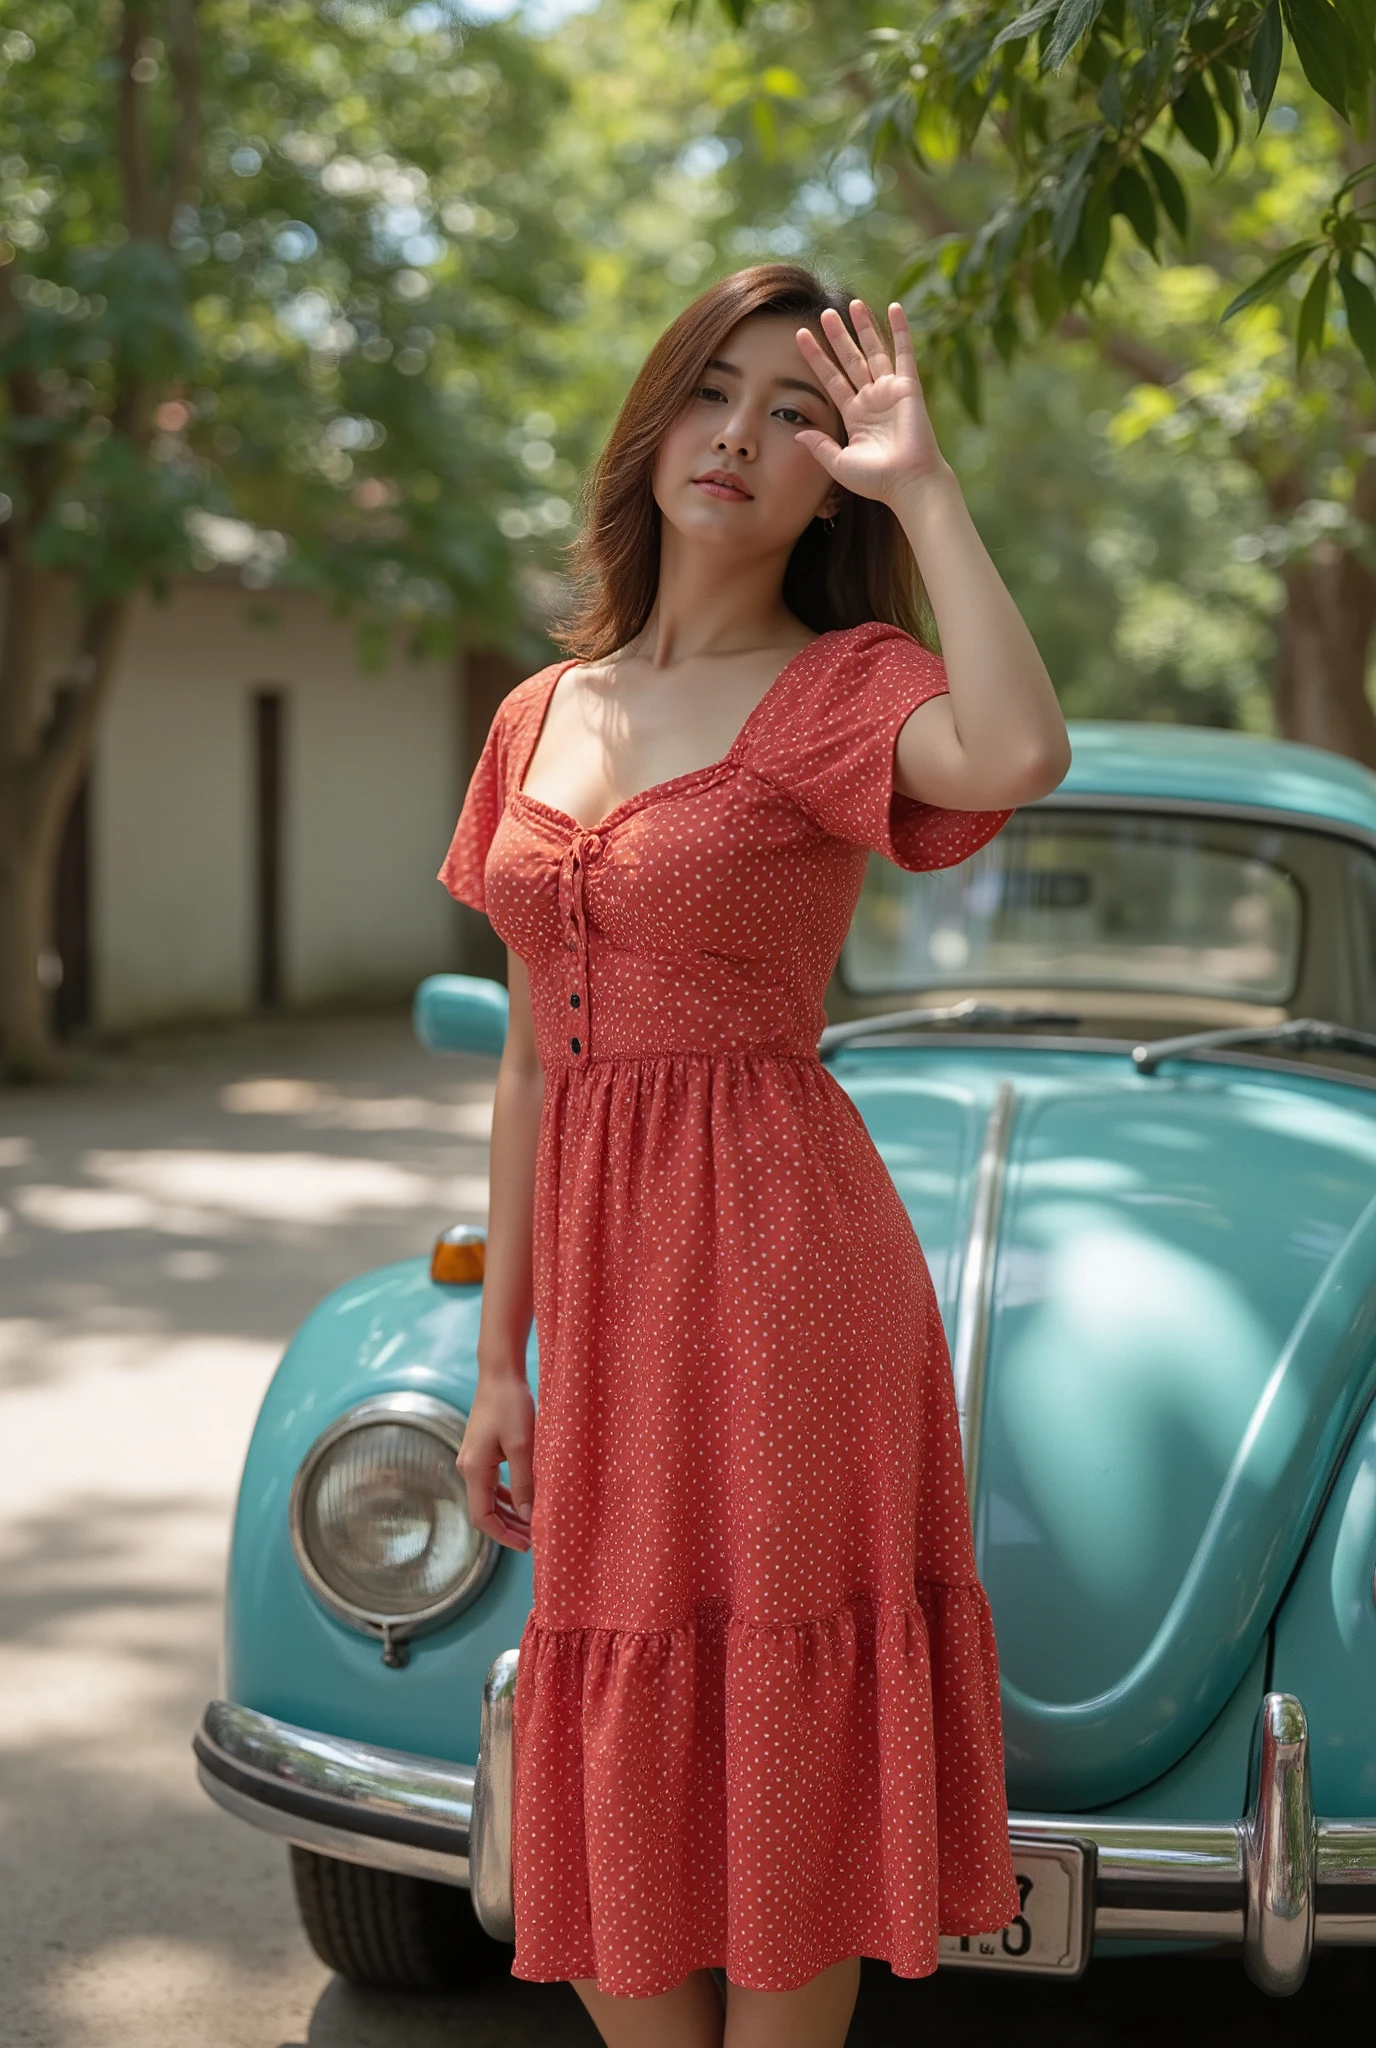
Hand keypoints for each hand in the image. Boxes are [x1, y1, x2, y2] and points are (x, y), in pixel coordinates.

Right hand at [456, 1371, 534, 1552]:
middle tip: (536, 1538)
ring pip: (490, 1497)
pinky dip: (509, 1495)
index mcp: (474, 1469)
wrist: (500, 1373)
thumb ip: (525, 1483)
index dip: (503, 1535)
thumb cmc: (511, 1405)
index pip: (482, 1517)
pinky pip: (493, 1483)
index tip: (527, 1545)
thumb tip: (529, 1517)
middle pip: (485, 1510)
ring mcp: (473, 1459)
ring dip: (510, 1512)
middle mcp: (468, 1467)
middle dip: (509, 1527)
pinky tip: (525, 1500)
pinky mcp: (482, 1451)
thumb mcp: (523, 1446)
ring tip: (533, 1524)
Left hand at [794, 299, 948, 506]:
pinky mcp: (908, 387)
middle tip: (825, 312)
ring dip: (864, 327)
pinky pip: (904, 353)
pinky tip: (895, 309)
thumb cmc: (876, 480)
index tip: (801, 336)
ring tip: (854, 303)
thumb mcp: (839, 464)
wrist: (908, 484)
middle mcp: (871, 399)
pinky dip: (900, 330)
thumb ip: (819, 446)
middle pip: (850, 359)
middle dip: (838, 336)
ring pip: (874, 351)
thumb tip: (798, 433)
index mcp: (854, 415)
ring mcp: (890, 391)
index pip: (830, 378)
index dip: (816, 357)